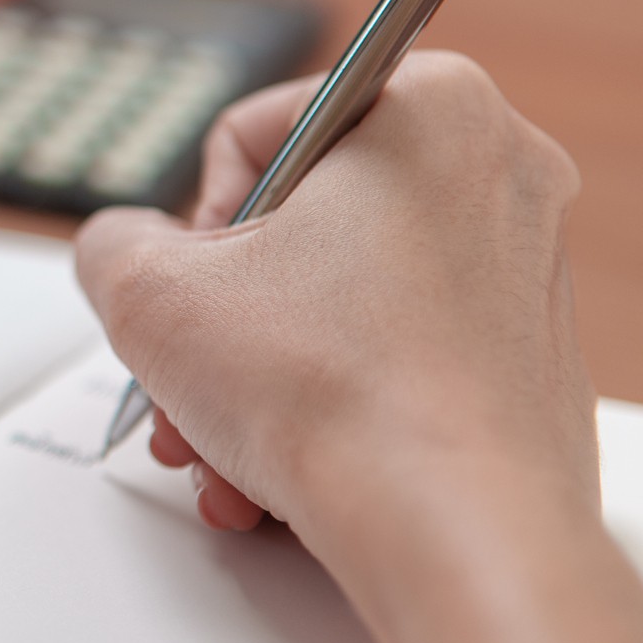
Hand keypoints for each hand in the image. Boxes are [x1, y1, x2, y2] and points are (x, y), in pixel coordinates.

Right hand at [72, 51, 595, 553]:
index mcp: (430, 109)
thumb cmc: (337, 397)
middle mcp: (499, 174)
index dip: (197, 222)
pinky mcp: (530, 361)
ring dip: (258, 376)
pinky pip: (394, 360)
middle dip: (224, 318)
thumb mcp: (150, 292)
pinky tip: (278, 469)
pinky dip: (328, 407)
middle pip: (298, 231)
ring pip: (340, 305)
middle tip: (193, 373)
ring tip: (221, 443)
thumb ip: (111, 242)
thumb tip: (126, 250)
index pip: (254, 133)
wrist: (455, 534)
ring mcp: (527, 271)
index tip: (199, 284)